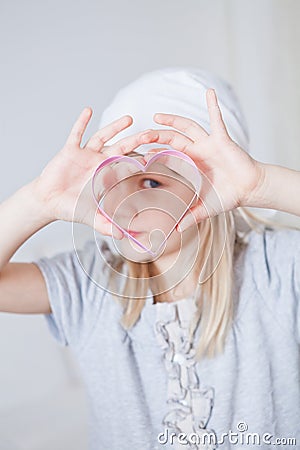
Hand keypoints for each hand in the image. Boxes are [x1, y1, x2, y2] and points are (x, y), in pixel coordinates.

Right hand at [32, 108, 147, 238]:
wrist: (49, 201)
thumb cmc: (71, 208)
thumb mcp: (91, 217)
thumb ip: (106, 225)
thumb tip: (123, 236)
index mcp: (108, 176)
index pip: (129, 166)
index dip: (143, 161)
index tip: (158, 157)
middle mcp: (100, 162)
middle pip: (122, 148)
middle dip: (136, 140)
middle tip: (152, 133)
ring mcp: (86, 155)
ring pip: (104, 137)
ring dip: (115, 127)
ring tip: (129, 119)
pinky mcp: (70, 150)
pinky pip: (76, 134)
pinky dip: (81, 123)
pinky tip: (89, 111)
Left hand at [137, 89, 264, 230]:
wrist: (248, 189)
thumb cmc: (228, 196)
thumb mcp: (205, 208)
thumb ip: (190, 217)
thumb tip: (175, 231)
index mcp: (189, 166)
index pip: (167, 158)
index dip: (154, 156)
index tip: (139, 157)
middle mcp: (195, 152)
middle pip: (171, 140)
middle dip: (156, 136)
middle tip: (140, 135)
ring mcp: (207, 144)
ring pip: (187, 128)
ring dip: (173, 120)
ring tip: (157, 115)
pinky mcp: (221, 140)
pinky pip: (216, 120)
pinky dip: (213, 106)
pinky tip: (209, 92)